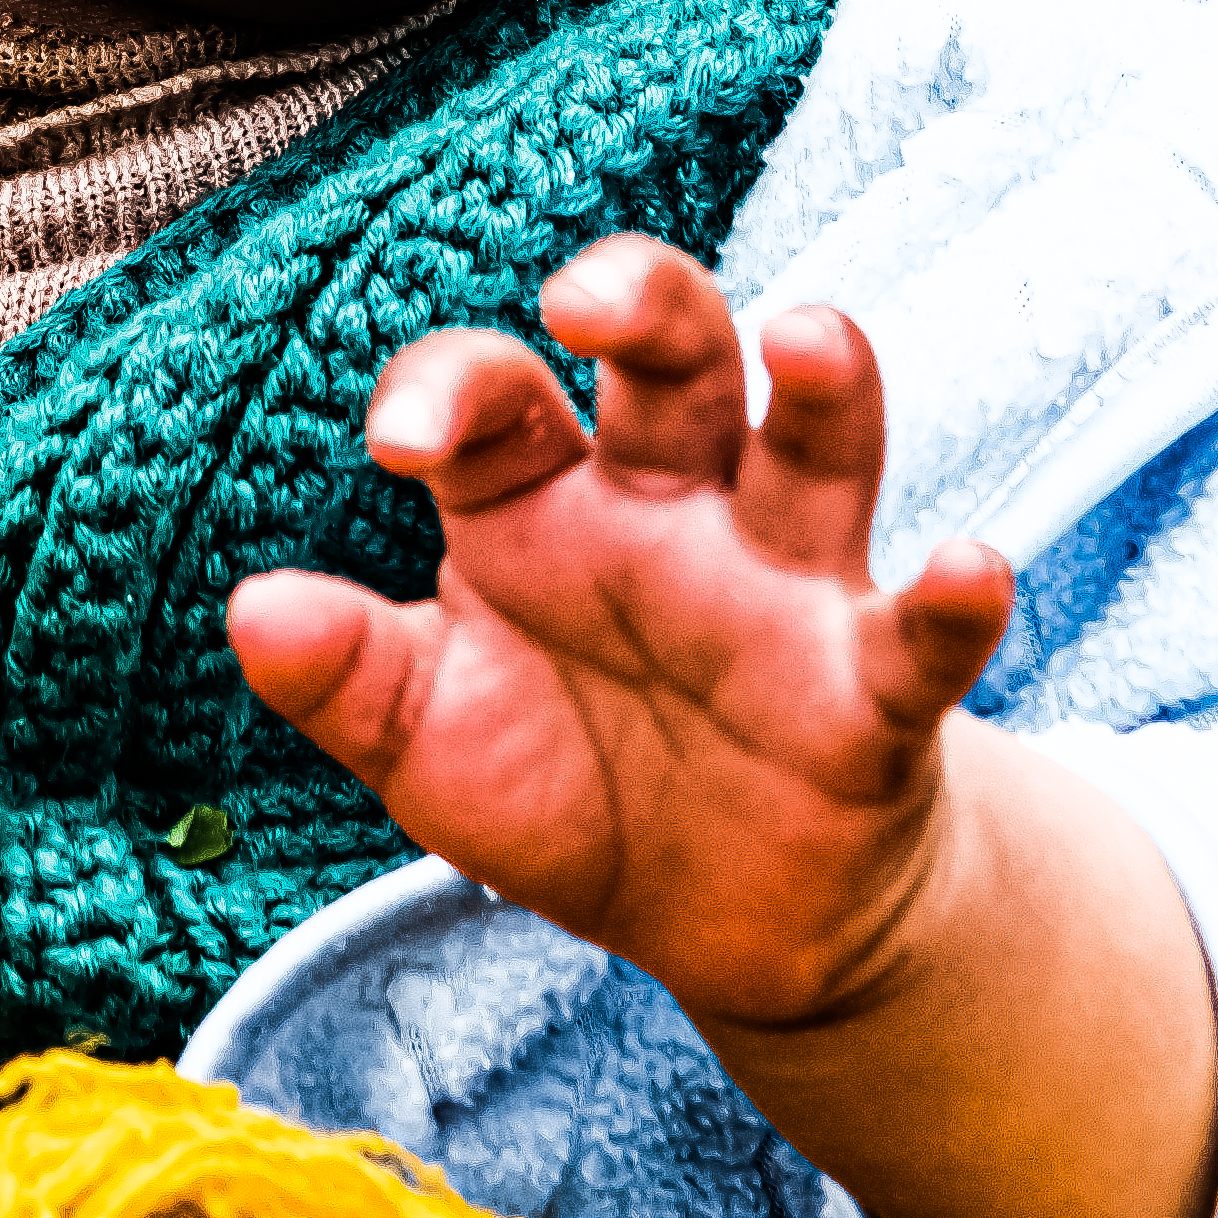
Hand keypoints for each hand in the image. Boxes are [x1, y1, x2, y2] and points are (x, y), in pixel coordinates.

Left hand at [224, 233, 1010, 1034]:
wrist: (724, 920)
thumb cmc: (567, 784)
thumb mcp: (428, 740)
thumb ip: (345, 676)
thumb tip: (249, 610)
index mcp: (543, 504)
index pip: (495, 402)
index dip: (446, 392)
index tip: (396, 442)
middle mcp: (671, 510)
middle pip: (671, 363)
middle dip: (641, 301)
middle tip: (588, 297)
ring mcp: (784, 587)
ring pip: (811, 450)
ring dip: (822, 388)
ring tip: (809, 336)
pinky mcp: (872, 691)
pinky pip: (920, 639)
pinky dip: (953, 602)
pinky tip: (968, 566)